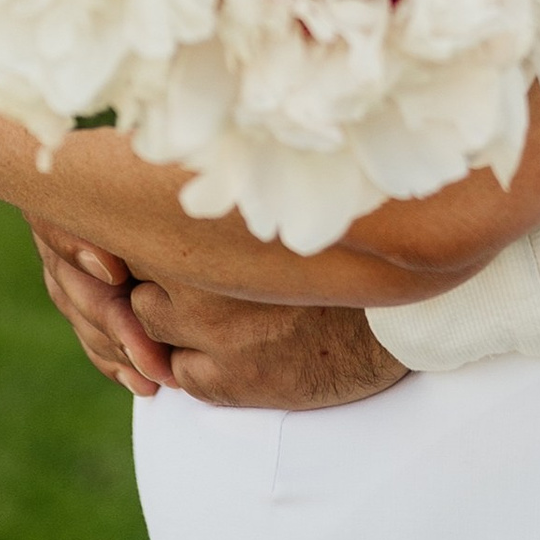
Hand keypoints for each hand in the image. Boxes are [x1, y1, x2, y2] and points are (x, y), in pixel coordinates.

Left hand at [28, 223, 409, 411]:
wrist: (403, 320)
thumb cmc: (348, 253)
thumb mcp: (284, 209)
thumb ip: (228, 194)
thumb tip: (174, 156)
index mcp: (218, 230)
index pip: (136, 226)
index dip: (144, 228)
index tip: (158, 228)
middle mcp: (208, 284)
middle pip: (136, 277)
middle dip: (156, 274)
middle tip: (193, 270)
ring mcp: (216, 337)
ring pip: (147, 328)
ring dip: (170, 321)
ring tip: (216, 306)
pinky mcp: (230, 382)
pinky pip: (180, 373)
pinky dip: (196, 362)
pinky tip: (232, 343)